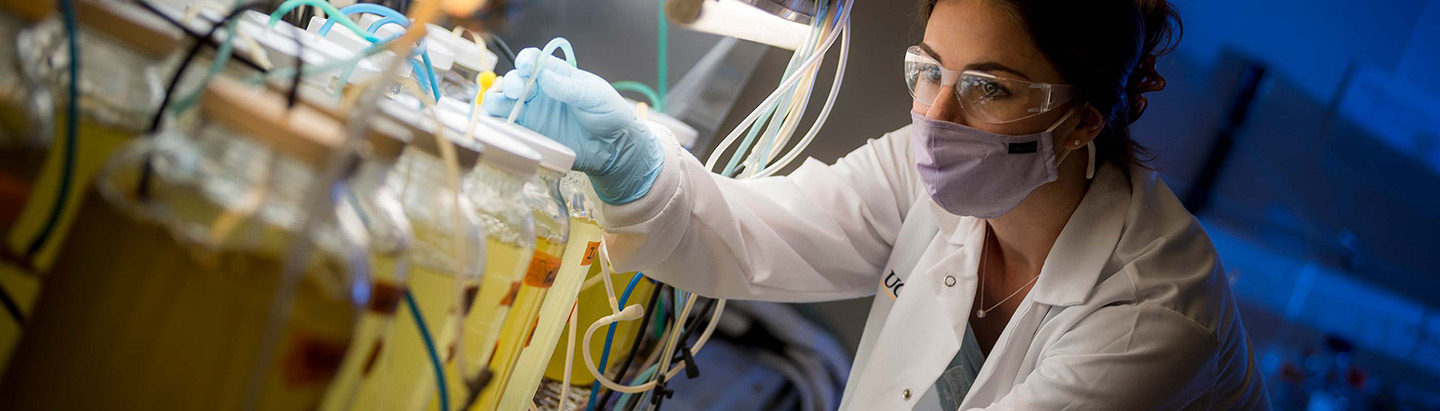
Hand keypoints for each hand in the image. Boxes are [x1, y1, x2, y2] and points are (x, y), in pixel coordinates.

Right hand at [481, 48, 663, 204]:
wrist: (614, 147)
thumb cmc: (609, 114)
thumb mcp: (594, 96)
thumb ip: (570, 88)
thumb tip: (544, 77)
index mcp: (557, 74)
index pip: (534, 60)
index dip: (526, 60)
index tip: (525, 66)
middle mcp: (541, 91)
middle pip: (515, 80)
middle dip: (510, 82)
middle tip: (516, 91)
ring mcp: (534, 113)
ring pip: (504, 102)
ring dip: (496, 100)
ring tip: (497, 105)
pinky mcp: (531, 134)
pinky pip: (509, 127)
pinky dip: (498, 124)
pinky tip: (498, 124)